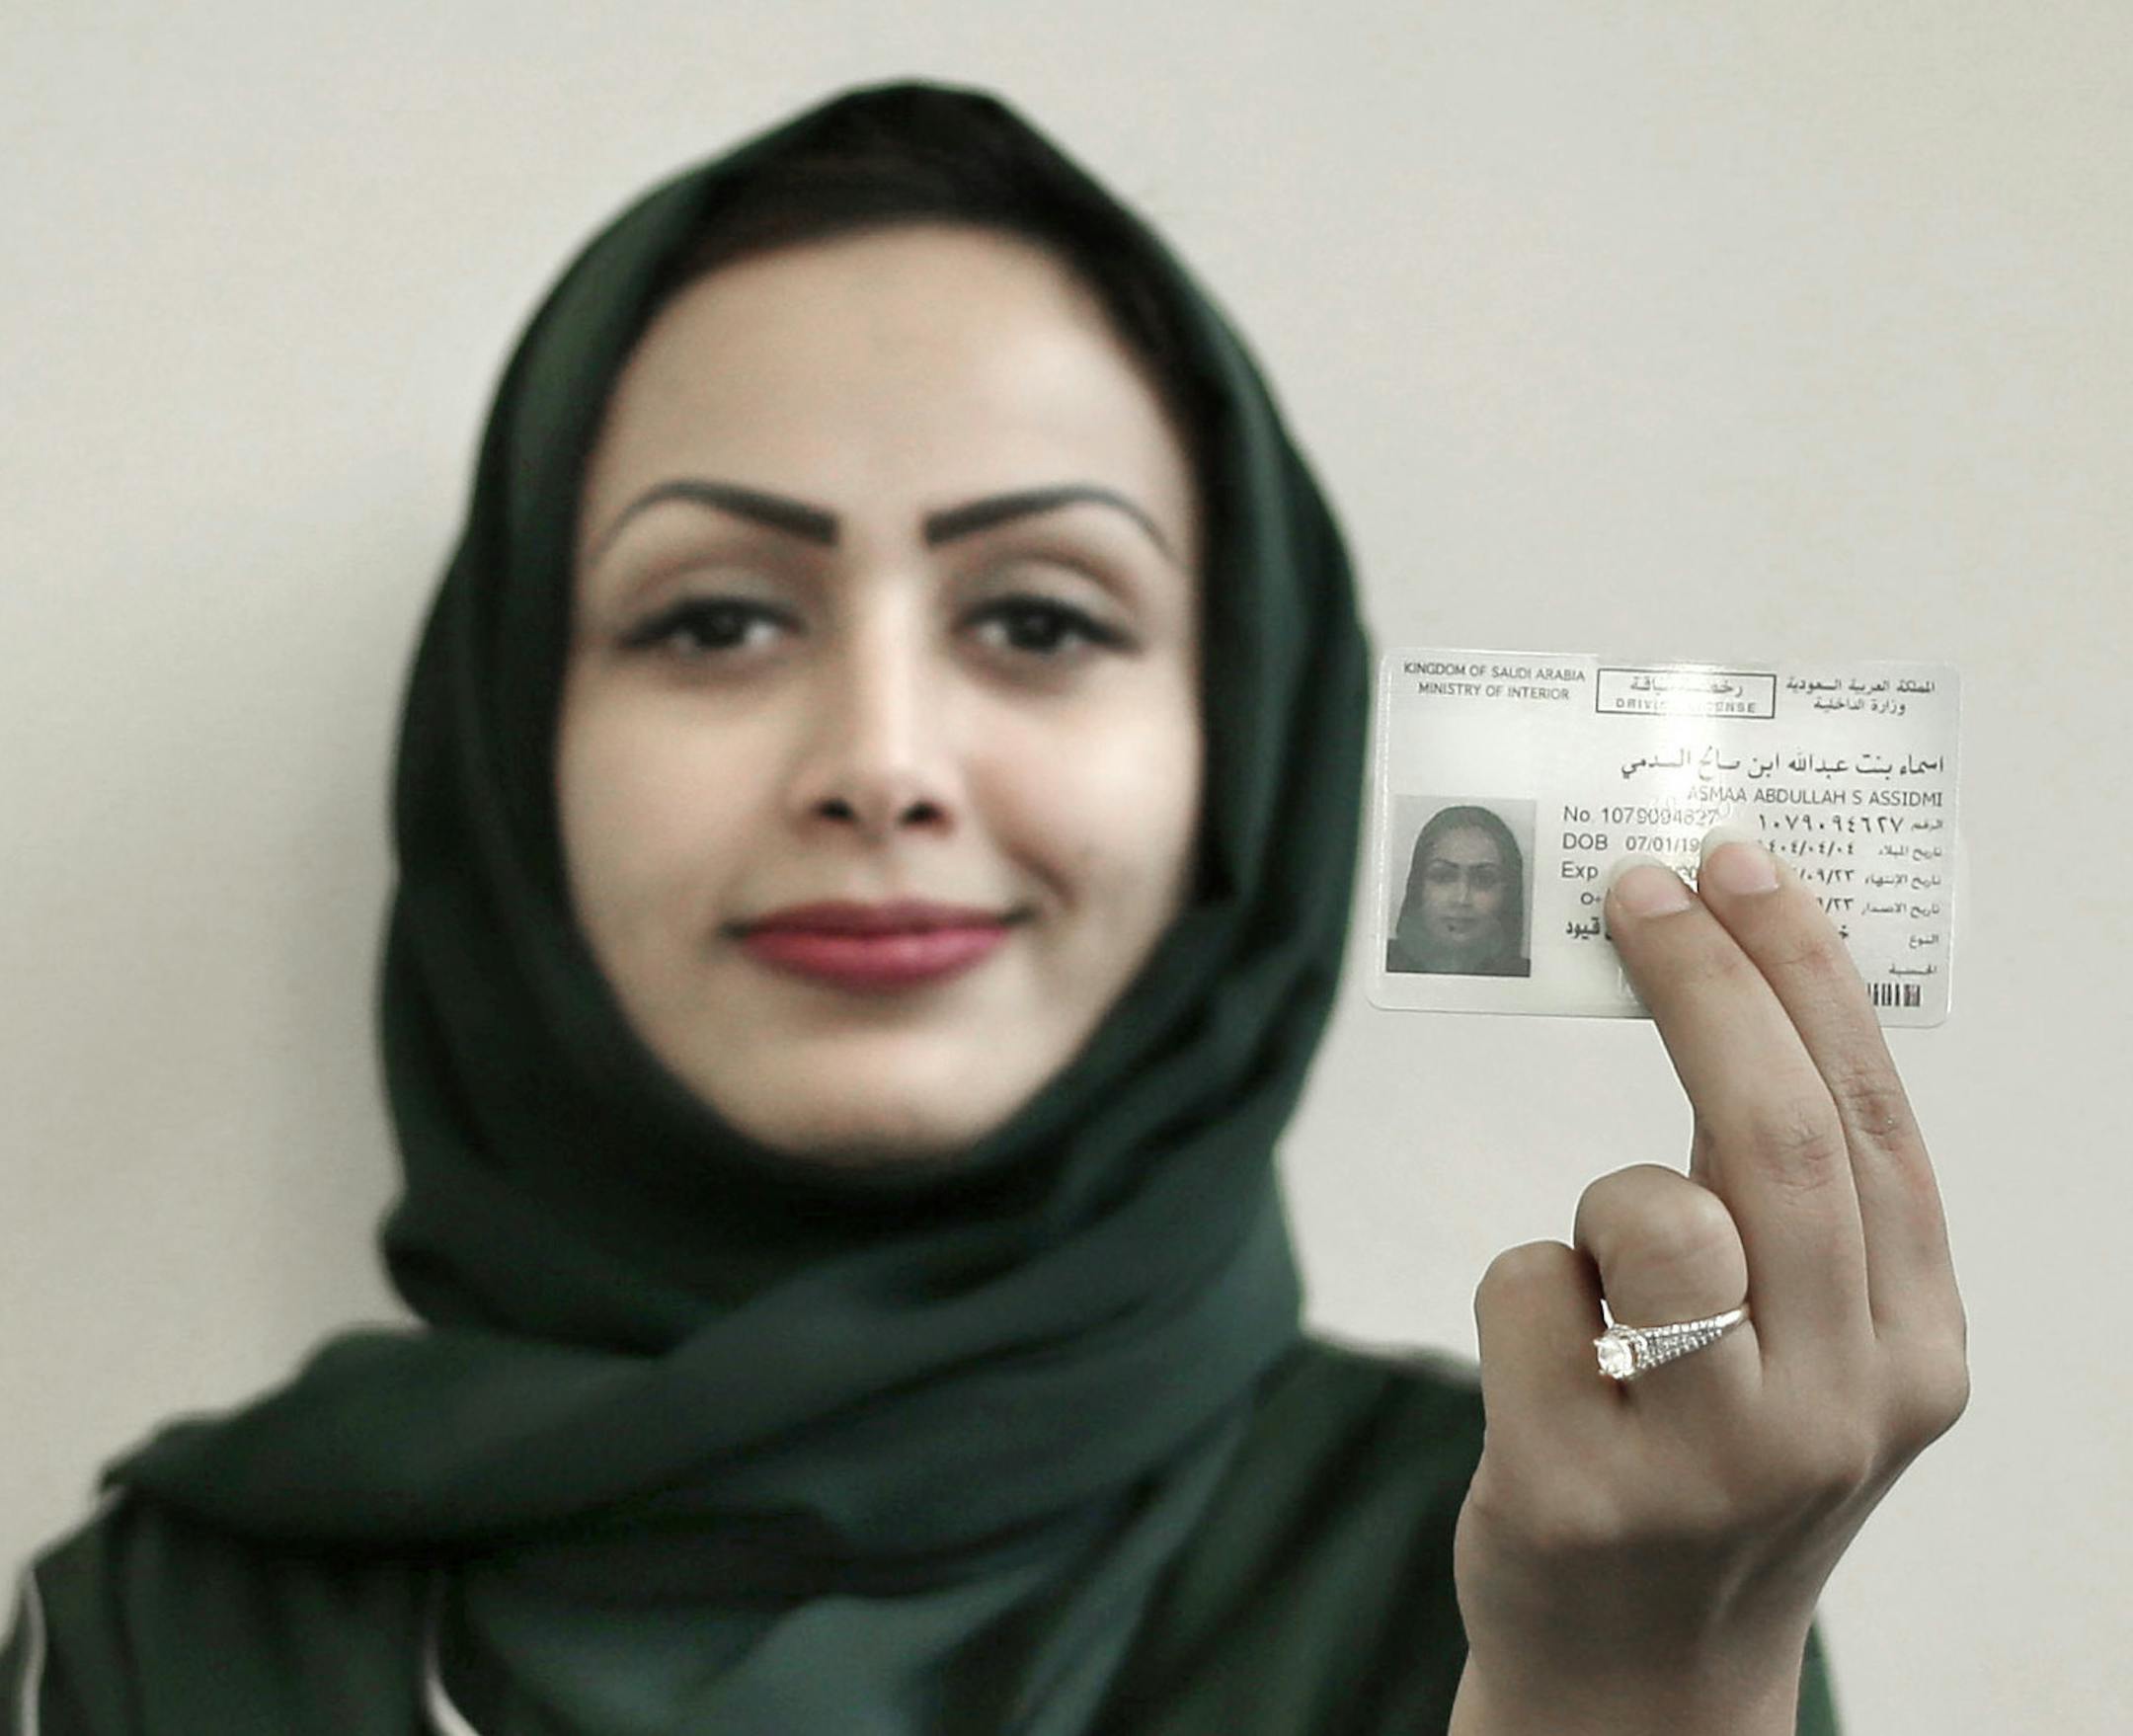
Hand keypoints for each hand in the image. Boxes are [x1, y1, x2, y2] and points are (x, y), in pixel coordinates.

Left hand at [1448, 826, 1968, 1735]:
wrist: (1641, 1677)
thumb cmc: (1711, 1462)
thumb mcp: (1805, 1352)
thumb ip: (1791, 1208)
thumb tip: (1717, 982)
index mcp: (1915, 1353)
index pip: (1876, 1126)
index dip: (1803, 977)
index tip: (1735, 866)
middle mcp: (1838, 1408)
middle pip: (1778, 1143)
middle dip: (1706, 985)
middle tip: (1639, 890)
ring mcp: (1710, 1461)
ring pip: (1648, 1214)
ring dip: (1606, 1195)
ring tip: (1612, 1265)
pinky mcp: (1576, 1490)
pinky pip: (1527, 1287)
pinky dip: (1528, 1286)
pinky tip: (1558, 1369)